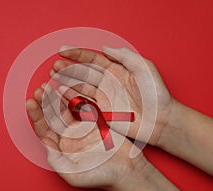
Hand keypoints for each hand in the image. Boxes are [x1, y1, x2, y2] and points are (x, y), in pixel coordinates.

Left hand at [26, 82, 146, 188]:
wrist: (127, 170)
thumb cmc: (100, 176)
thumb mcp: (73, 174)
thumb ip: (56, 160)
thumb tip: (44, 141)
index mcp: (61, 148)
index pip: (44, 129)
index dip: (36, 116)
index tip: (30, 102)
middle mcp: (69, 136)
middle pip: (53, 116)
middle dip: (45, 103)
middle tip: (39, 89)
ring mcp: (82, 127)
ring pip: (67, 109)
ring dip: (58, 97)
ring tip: (50, 85)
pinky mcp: (96, 121)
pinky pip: (83, 106)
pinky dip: (75, 97)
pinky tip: (68, 88)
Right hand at [50, 46, 173, 145]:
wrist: (160, 120)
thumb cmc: (156, 94)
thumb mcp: (145, 68)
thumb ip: (125, 56)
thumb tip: (104, 47)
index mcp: (116, 69)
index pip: (92, 59)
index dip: (77, 54)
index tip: (62, 50)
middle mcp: (107, 82)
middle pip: (83, 73)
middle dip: (68, 69)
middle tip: (54, 66)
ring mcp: (103, 97)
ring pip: (80, 87)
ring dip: (66, 82)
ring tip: (52, 77)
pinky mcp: (101, 112)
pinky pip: (83, 103)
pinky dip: (71, 98)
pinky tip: (61, 92)